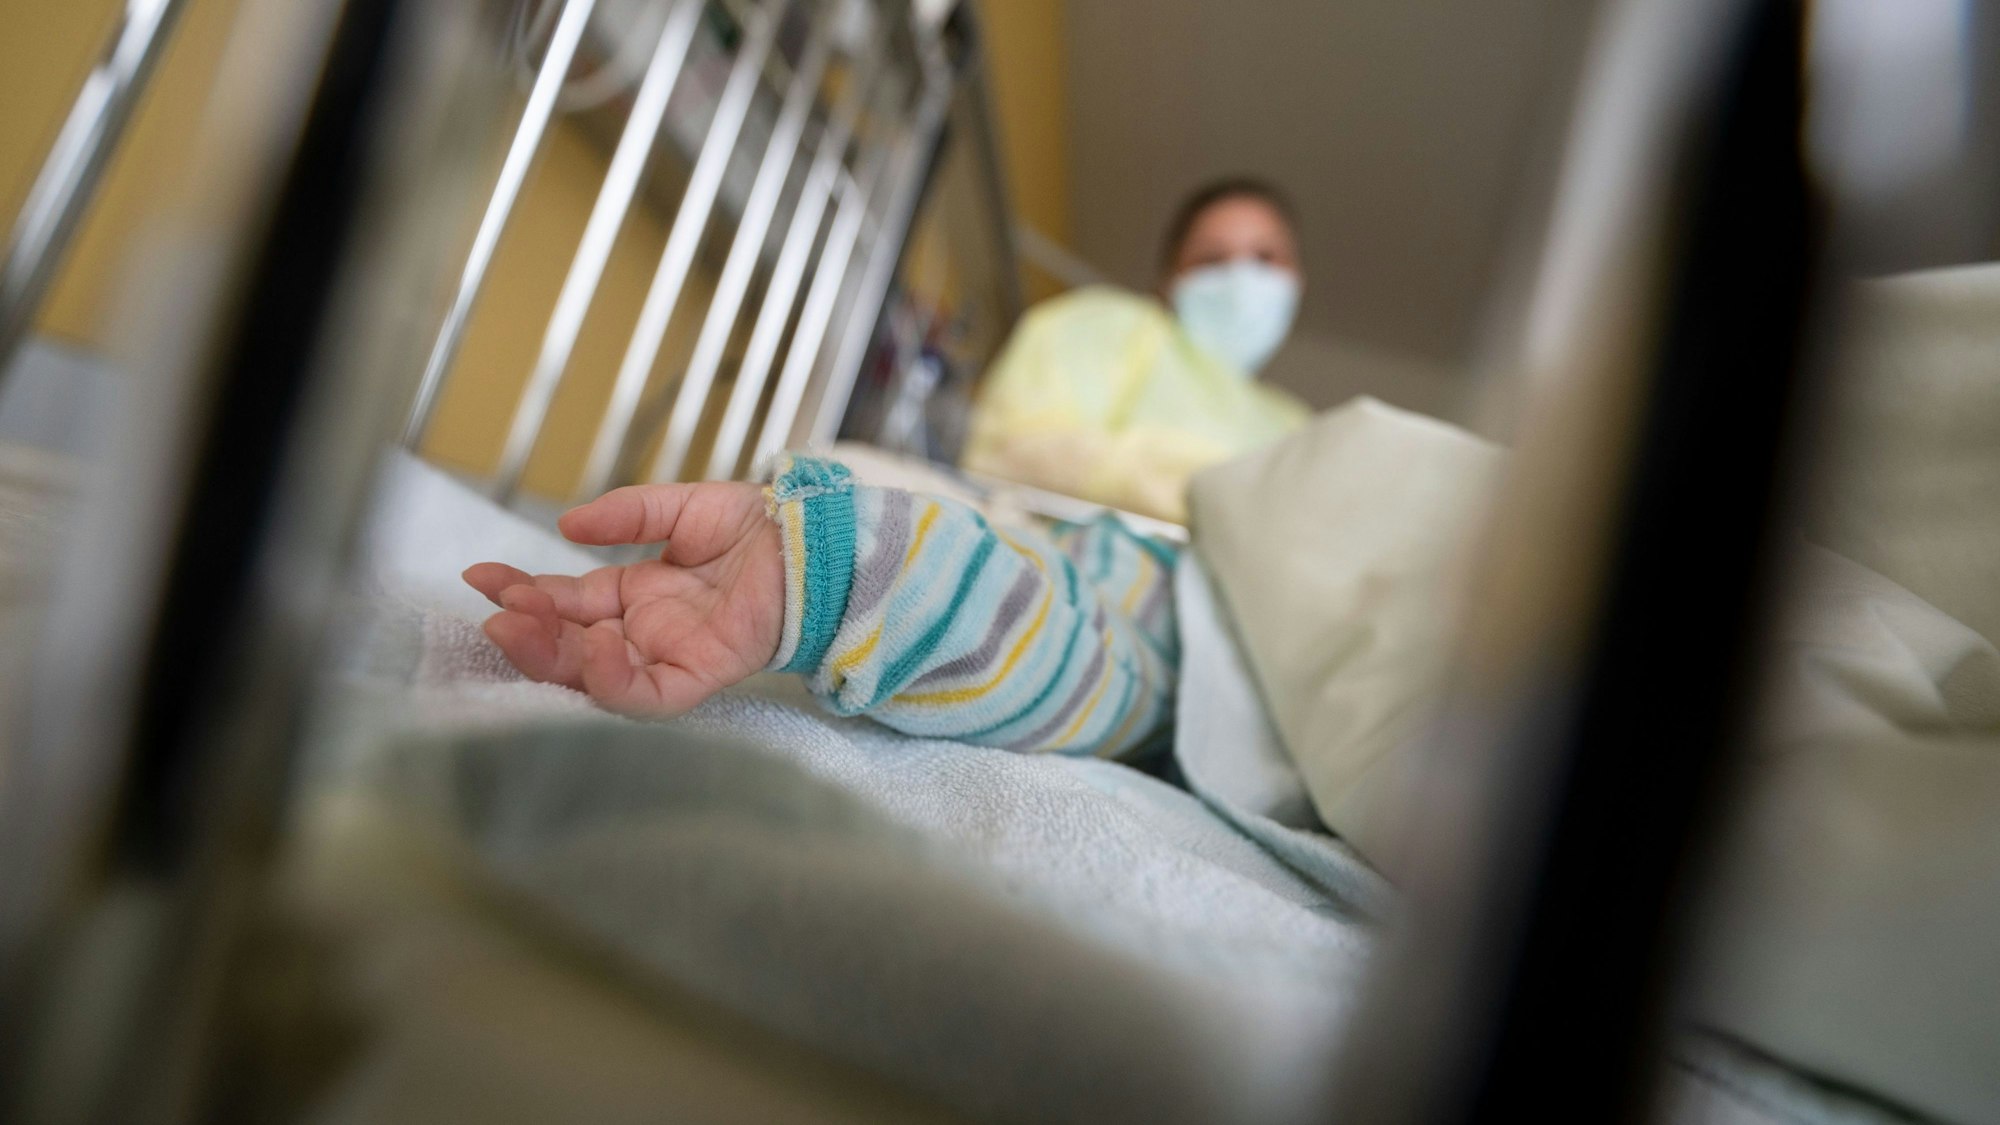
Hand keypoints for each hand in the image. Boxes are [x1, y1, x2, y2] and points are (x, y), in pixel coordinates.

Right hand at [463, 481, 782, 715]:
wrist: (814, 540)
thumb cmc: (757, 526)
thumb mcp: (680, 509)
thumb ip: (627, 516)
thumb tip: (566, 524)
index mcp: (635, 595)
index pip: (565, 603)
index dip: (522, 593)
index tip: (480, 577)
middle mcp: (645, 632)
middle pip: (570, 646)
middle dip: (528, 632)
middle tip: (495, 614)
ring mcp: (669, 656)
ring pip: (597, 677)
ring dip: (554, 657)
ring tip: (519, 627)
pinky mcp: (701, 676)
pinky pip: (648, 694)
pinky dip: (616, 679)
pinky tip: (596, 645)